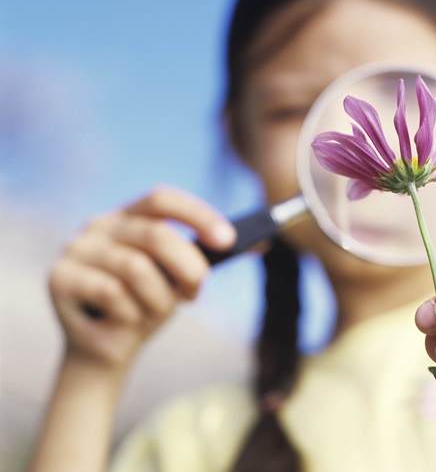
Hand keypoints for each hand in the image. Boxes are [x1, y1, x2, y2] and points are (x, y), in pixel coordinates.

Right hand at [48, 185, 235, 370]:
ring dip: (158, 299)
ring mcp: (75, 249)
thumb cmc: (149, 305)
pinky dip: (130, 314)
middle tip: (196, 293)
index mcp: (129, 216)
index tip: (228, 240)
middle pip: (155, 234)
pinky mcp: (58, 278)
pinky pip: (112, 294)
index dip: (197, 216)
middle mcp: (99, 225)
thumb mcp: (183, 279)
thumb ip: (212, 256)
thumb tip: (264, 241)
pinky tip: (123, 321)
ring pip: (136, 269)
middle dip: (187, 267)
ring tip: (153, 312)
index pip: (162, 199)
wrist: (108, 350)